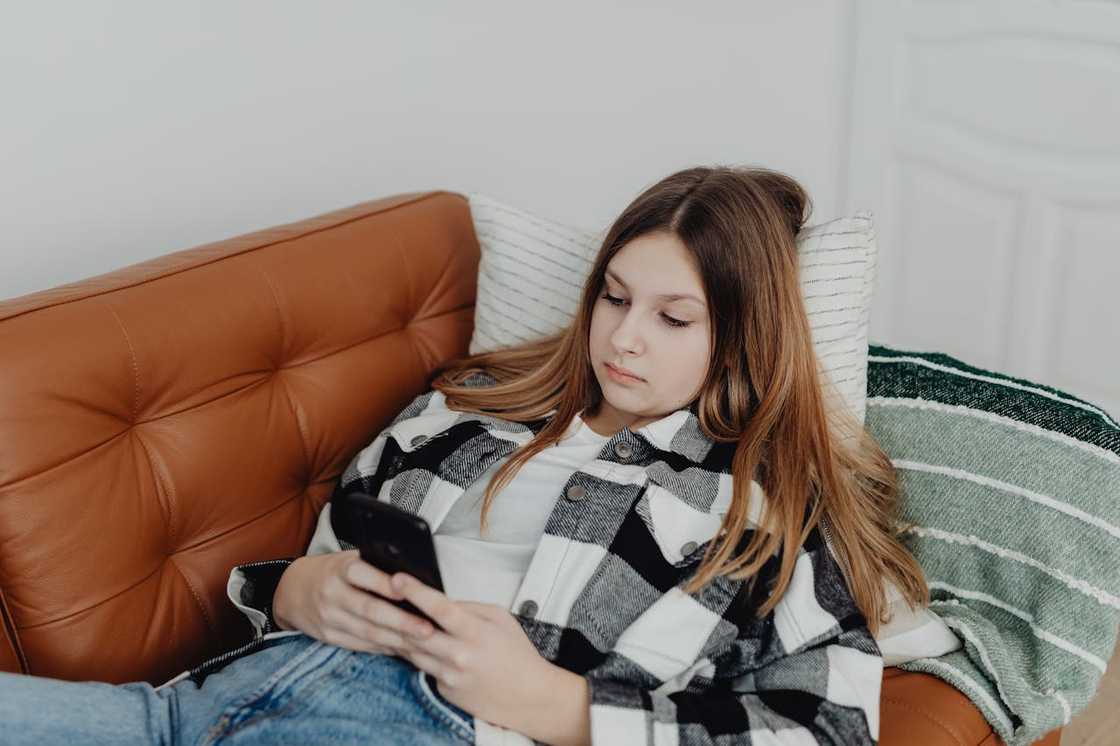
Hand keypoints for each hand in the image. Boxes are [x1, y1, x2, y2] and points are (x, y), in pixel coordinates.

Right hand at [272, 550, 436, 656]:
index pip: (364, 575)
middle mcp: (331, 594)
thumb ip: (376, 565)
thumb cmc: (334, 570)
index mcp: (339, 569)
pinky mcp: (328, 637)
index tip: (410, 592)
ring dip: (397, 640)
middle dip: (401, 622)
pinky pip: (360, 645)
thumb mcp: (349, 559)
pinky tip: (404, 649)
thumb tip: (416, 576)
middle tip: (429, 629)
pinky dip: (384, 648)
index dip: (386, 585)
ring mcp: (328, 618)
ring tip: (423, 644)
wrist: (293, 590)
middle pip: (370, 610)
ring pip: (367, 633)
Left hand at [389, 572, 558, 729]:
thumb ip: (469, 607)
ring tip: (387, 615)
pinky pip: (422, 667)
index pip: (440, 608)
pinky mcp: (444, 690)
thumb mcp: (500, 619)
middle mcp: (459, 656)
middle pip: (415, 631)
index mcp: (475, 633)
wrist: (527, 696)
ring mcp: (449, 676)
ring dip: (398, 633)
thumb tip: (440, 601)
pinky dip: (414, 653)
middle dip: (394, 612)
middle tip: (379, 595)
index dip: (416, 592)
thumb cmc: (516, 654)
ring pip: (412, 650)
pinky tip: (410, 641)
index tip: (398, 578)